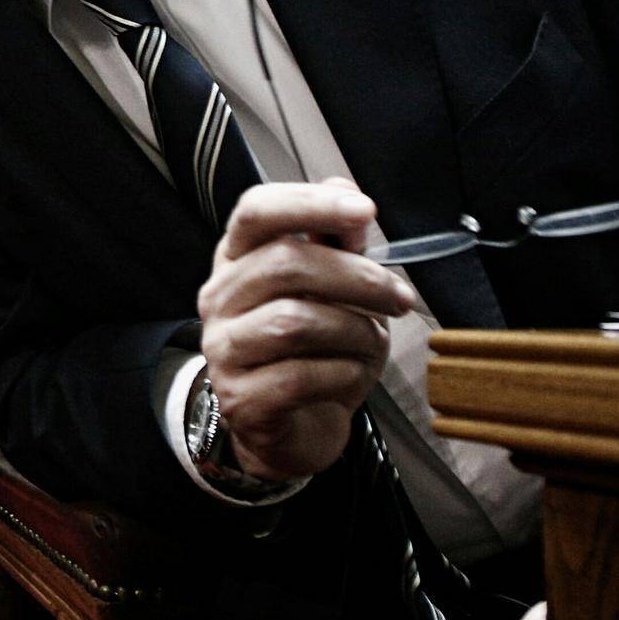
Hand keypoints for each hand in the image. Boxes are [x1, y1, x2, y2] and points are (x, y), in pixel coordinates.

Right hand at [196, 179, 414, 480]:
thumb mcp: (330, 291)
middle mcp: (219, 298)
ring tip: (375, 341)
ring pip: (294, 322)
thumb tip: (344, 190)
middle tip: (399, 298)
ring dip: (355, 330)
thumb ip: (335, 244)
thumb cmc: (313, 352)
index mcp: (237, 260)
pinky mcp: (241, 398)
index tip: (366, 210)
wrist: (290, 428)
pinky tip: (352, 376)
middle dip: (357, 277)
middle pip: (284, 264)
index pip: (256, 212)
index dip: (310, 203)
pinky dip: (344, 374)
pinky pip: (301, 376)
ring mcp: (223, 349)